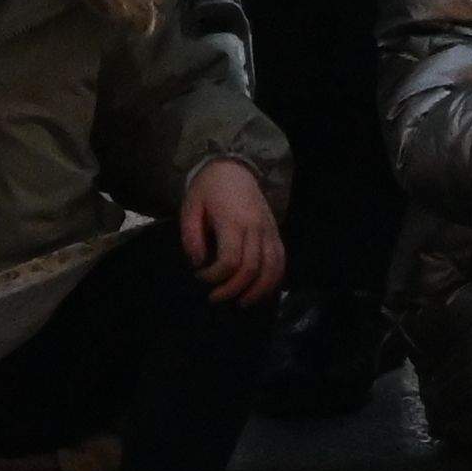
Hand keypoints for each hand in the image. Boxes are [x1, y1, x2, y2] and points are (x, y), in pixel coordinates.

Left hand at [178, 156, 287, 304]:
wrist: (234, 167)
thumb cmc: (208, 189)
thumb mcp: (190, 207)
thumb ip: (191, 236)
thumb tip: (198, 263)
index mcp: (233, 221)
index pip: (230, 261)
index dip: (215, 276)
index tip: (200, 276)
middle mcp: (255, 228)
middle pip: (252, 269)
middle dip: (232, 289)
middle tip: (215, 298)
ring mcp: (269, 230)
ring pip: (272, 268)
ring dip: (258, 291)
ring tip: (242, 303)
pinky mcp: (275, 232)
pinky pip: (281, 260)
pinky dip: (274, 280)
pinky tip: (262, 291)